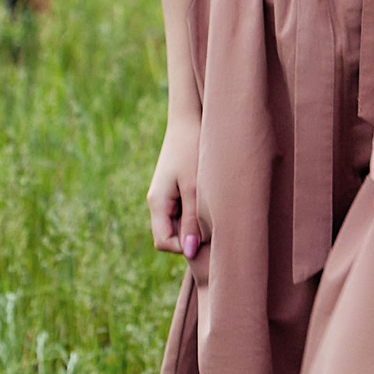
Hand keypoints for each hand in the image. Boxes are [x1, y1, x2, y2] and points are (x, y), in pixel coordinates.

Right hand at [148, 117, 202, 257]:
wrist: (190, 120)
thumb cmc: (193, 150)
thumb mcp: (195, 188)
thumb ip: (193, 220)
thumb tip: (189, 252)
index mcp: (157, 203)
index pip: (164, 242)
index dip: (184, 247)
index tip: (208, 238)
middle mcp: (158, 203)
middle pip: (171, 235)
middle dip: (191, 237)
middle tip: (216, 224)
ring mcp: (166, 196)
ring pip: (180, 224)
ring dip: (196, 223)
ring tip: (215, 209)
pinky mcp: (176, 189)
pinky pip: (184, 212)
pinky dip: (197, 212)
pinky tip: (212, 200)